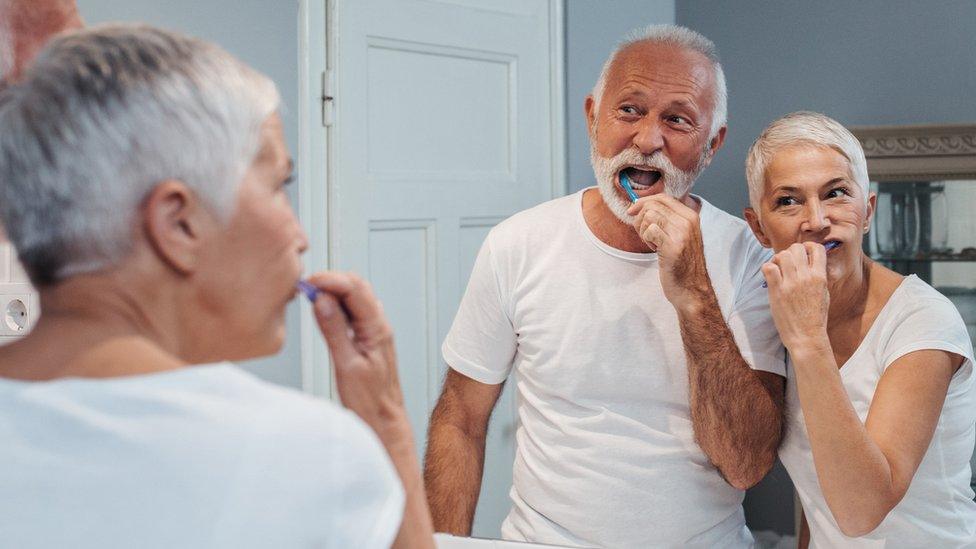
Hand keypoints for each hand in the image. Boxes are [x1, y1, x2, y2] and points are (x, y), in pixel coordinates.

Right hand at [305, 271, 410, 442]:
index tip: (307, 283)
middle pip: (357, 287)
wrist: (384, 420)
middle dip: (331, 280)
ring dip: (333, 291)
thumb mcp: (346, 365)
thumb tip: (321, 300)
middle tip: (304, 287)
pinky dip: (336, 305)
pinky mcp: (367, 338)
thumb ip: (335, 330)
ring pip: (355, 297)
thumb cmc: (370, 401)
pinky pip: (353, 312)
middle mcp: (379, 325)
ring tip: (309, 296)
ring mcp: (374, 330)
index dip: (330, 280)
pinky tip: (322, 311)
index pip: (355, 289)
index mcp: (377, 328)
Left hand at [627, 195, 711, 310]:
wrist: (691, 289)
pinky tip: (655, 250)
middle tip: (645, 235)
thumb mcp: (679, 235)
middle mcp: (688, 221)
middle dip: (640, 218)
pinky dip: (647, 239)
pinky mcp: (673, 246)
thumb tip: (640, 205)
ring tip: (653, 243)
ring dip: (643, 230)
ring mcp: (682, 233)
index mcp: (691, 216)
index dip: (643, 201)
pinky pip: (649, 231)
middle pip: (653, 205)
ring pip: (649, 216)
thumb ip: (666, 219)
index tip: (632, 211)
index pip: (663, 197)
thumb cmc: (681, 263)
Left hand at [761, 242, 830, 351]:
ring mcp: (791, 283)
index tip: (802, 253)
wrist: (806, 336)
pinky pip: (769, 267)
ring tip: (778, 269)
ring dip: (778, 259)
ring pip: (782, 255)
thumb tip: (810, 262)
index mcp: (820, 277)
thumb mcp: (823, 293)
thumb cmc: (815, 317)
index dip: (807, 247)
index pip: (816, 248)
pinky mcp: (777, 291)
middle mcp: (806, 277)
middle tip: (787, 263)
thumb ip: (818, 276)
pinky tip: (770, 276)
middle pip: (796, 248)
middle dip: (790, 252)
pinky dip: (767, 268)